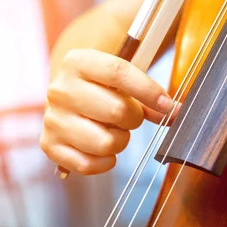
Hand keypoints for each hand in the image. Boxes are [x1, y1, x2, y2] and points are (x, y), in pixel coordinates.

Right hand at [40, 48, 175, 174]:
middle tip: (130, 116)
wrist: (69, 96)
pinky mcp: (49, 145)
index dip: (148, 90)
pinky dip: (105, 161)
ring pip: (105, 142)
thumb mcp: (123, 78)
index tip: (168, 105)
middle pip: (116, 111)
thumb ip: (151, 93)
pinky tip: (105, 149)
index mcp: (77, 62)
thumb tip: (176, 112)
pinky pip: (88, 164)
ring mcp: (52, 119)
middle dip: (134, 118)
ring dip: (120, 141)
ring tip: (114, 130)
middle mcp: (59, 89)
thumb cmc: (103, 87)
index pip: (118, 72)